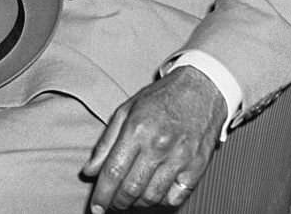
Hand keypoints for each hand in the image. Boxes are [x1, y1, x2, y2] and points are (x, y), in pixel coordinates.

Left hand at [82, 66, 226, 211]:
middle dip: (117, 202)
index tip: (95, 207)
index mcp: (137, 129)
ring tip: (131, 196)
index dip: (102, 195)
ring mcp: (180, 157)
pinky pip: (175, 197)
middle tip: (112, 203)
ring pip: (152, 197)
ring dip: (137, 203)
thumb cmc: (161, 97)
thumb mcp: (126, 110)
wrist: (201, 88)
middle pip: (131, 189)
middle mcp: (158, 144)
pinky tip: (154, 190)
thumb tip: (89, 171)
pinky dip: (161, 200)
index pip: (113, 172)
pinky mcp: (197, 166)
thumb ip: (106, 142)